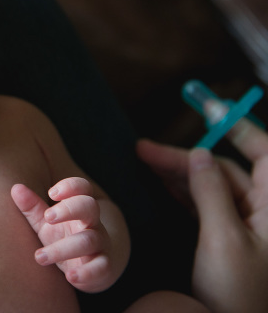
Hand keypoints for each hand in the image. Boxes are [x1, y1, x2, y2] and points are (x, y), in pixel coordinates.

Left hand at [11, 177, 113, 292]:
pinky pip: (101, 268)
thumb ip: (32, 206)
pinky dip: (87, 273)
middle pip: (90, 206)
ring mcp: (100, 245)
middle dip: (68, 209)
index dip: (70, 186)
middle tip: (48, 217)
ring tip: (39, 256)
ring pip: (88, 240)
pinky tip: (70, 277)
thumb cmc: (64, 238)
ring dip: (62, 248)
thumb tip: (15, 187)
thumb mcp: (46, 223)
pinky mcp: (103, 268)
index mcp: (79, 208)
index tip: (51, 193)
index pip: (82, 188)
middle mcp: (92, 223)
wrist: (92, 267)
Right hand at [137, 118, 267, 312]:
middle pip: (225, 169)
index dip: (237, 125)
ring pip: (213, 186)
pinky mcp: (232, 240)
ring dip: (179, 173)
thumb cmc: (237, 293)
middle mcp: (267, 212)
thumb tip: (201, 153)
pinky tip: (159, 182)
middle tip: (142, 148)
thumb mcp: (224, 238)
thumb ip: (212, 192)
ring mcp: (250, 227)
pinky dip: (184, 193)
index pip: (264, 152)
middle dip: (185, 157)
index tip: (210, 103)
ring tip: (142, 160)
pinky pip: (208, 205)